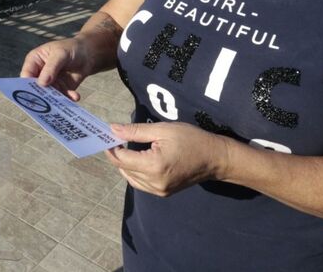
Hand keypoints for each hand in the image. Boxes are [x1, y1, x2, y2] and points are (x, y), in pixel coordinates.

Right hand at [20, 37, 95, 100]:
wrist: (88, 54)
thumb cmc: (71, 48)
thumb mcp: (61, 54)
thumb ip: (51, 67)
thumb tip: (42, 83)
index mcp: (34, 61)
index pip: (26, 75)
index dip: (27, 86)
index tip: (32, 95)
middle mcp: (40, 73)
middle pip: (36, 88)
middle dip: (41, 96)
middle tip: (47, 103)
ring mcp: (50, 82)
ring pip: (49, 95)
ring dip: (56, 99)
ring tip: (64, 101)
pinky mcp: (61, 89)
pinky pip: (62, 96)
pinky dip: (68, 98)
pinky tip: (75, 96)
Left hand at [106, 122, 229, 196]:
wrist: (215, 158)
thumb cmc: (191, 139)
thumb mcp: (163, 129)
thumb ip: (135, 131)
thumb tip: (113, 129)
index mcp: (154, 165)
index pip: (122, 159)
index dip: (112, 147)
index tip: (107, 136)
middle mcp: (154, 182)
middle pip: (124, 169)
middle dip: (117, 155)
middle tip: (116, 139)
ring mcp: (159, 190)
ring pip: (130, 178)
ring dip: (124, 165)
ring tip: (125, 148)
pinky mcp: (163, 193)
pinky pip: (140, 184)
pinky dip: (134, 173)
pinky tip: (137, 160)